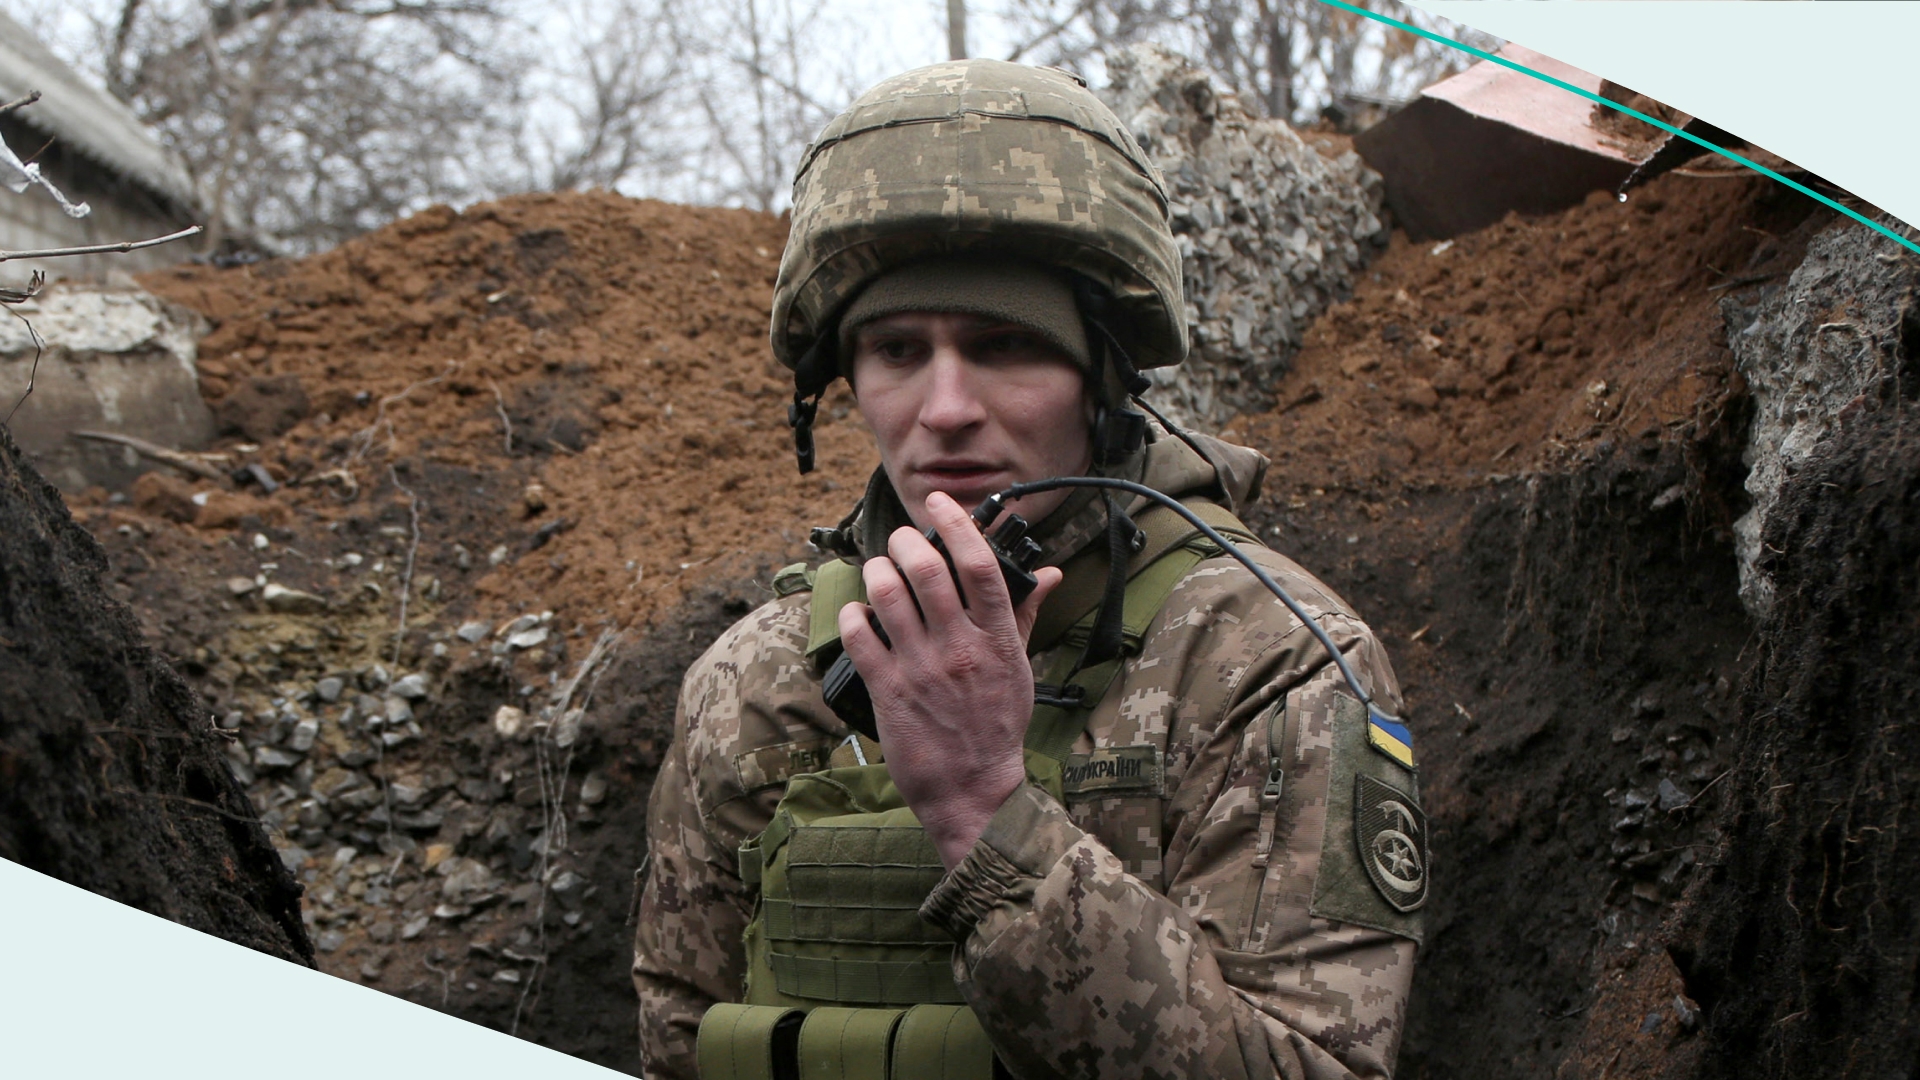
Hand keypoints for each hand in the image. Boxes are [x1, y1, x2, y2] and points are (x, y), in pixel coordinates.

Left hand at [838, 491, 1062, 868]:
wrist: (972, 789)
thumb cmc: (996, 726)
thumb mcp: (1019, 668)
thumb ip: (1024, 615)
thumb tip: (1050, 574)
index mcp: (996, 638)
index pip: (981, 566)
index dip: (959, 524)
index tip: (942, 503)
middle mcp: (960, 648)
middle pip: (928, 571)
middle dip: (907, 543)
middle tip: (902, 542)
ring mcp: (922, 669)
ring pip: (888, 596)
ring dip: (877, 572)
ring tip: (879, 572)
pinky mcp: (888, 691)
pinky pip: (860, 637)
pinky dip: (854, 615)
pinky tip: (859, 613)